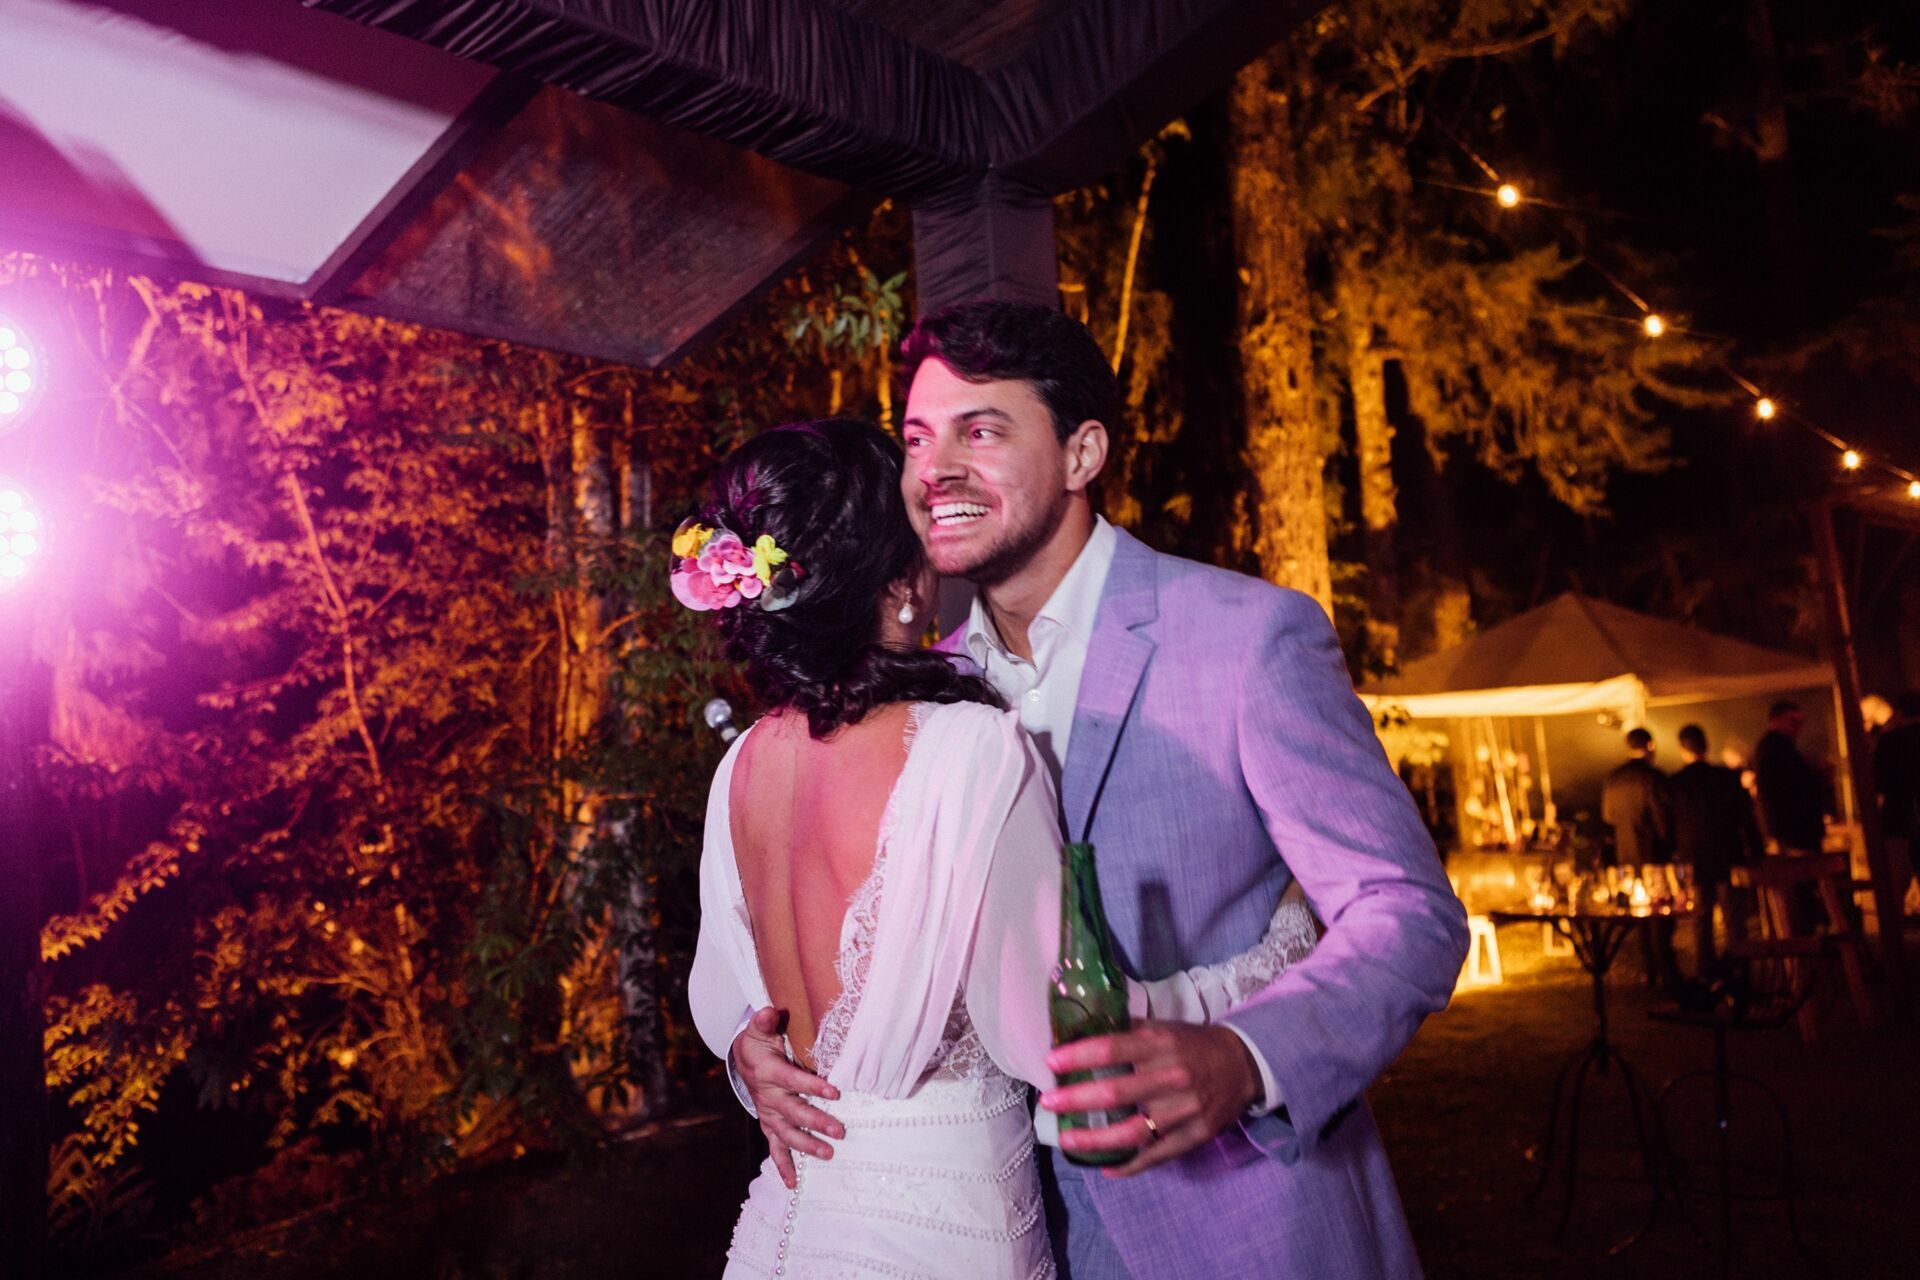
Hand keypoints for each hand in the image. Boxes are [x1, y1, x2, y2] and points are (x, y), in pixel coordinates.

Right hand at [731, 1006, 842, 1187]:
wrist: (743, 1060)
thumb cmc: (760, 1042)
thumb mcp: (759, 1028)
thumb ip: (765, 1020)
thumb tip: (771, 1011)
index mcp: (768, 1072)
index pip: (792, 1080)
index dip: (812, 1086)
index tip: (835, 1091)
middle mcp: (768, 1097)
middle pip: (794, 1112)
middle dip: (816, 1122)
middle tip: (840, 1131)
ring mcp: (769, 1115)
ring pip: (787, 1134)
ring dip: (807, 1145)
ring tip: (829, 1154)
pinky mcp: (770, 1125)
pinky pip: (775, 1148)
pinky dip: (782, 1166)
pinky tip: (792, 1184)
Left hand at [1039, 1021, 1259, 1177]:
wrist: (1244, 1064)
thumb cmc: (1193, 1044)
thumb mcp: (1163, 1028)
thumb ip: (1127, 1031)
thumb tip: (1082, 1031)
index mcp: (1161, 1044)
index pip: (1112, 1050)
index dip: (1079, 1057)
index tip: (1051, 1063)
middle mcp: (1171, 1076)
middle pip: (1116, 1092)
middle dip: (1076, 1099)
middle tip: (1049, 1102)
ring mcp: (1184, 1109)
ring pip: (1134, 1132)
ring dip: (1096, 1140)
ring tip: (1068, 1141)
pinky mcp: (1196, 1134)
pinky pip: (1158, 1155)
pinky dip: (1130, 1165)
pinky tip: (1106, 1169)